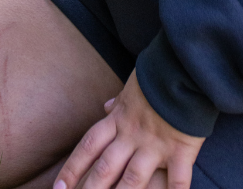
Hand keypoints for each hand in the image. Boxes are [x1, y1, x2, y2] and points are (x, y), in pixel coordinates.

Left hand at [54, 71, 203, 188]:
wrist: (183, 65)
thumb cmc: (157, 76)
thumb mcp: (132, 86)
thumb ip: (118, 101)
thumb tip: (104, 106)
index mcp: (119, 119)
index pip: (89, 146)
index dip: (73, 167)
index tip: (58, 186)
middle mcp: (132, 134)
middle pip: (105, 167)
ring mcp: (155, 144)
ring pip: (132, 179)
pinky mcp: (180, 149)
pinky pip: (177, 179)